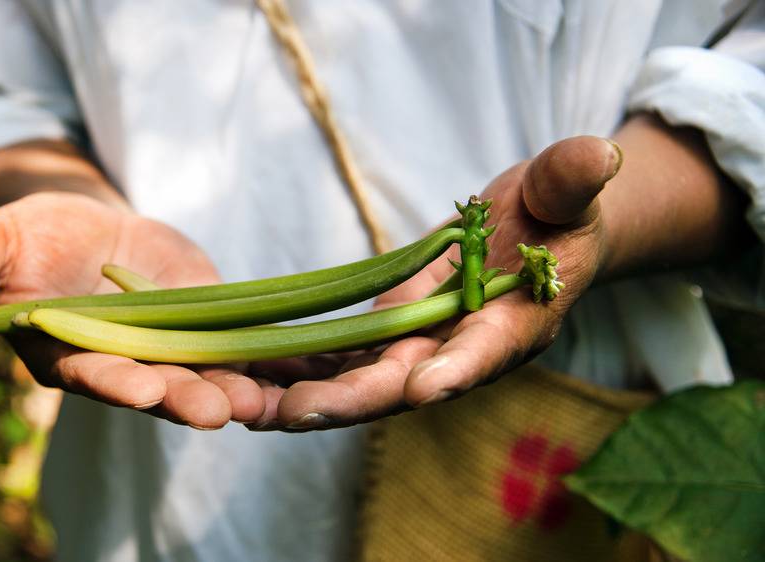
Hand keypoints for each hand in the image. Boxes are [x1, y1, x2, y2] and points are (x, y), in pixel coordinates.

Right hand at [0, 191, 265, 428]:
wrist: (90, 235)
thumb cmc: (36, 238)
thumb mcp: (2, 237)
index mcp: (68, 352)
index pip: (90, 371)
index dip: (114, 380)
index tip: (141, 388)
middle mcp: (123, 364)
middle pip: (156, 385)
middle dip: (186, 398)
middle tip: (220, 411)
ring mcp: (171, 350)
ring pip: (205, 374)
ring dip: (236, 390)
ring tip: (268, 401)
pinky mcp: (209, 328)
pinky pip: (241, 347)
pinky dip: (269, 359)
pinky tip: (302, 369)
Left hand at [246, 134, 619, 430]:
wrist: (533, 236)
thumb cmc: (557, 212)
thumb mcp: (568, 189)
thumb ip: (572, 180)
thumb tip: (596, 154)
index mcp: (517, 321)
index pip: (489, 347)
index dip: (459, 367)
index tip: (423, 388)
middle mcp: (464, 350)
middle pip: (407, 382)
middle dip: (352, 400)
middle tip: (294, 414)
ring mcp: (422, 349)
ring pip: (363, 383)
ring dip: (309, 399)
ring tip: (250, 410)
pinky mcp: (391, 337)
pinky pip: (342, 361)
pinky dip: (301, 372)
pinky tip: (253, 377)